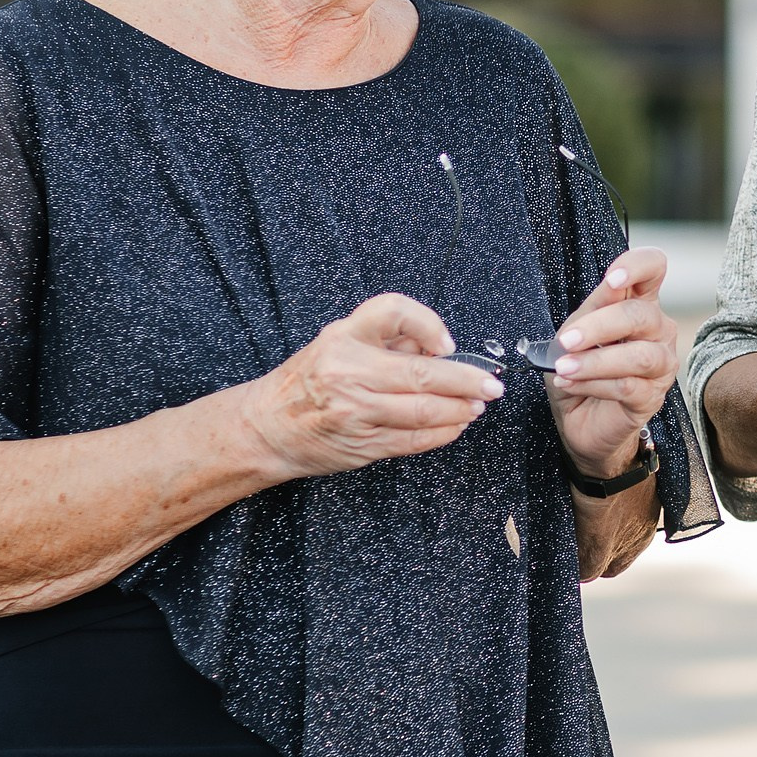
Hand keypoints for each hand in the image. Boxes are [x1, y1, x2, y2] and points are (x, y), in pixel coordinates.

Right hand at [240, 293, 499, 479]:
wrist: (266, 427)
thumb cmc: (308, 381)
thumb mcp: (338, 342)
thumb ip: (387, 338)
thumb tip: (438, 344)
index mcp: (343, 337)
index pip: (393, 312)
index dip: (429, 324)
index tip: (447, 342)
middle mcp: (349, 372)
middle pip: (422, 373)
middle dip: (466, 379)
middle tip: (490, 383)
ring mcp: (356, 412)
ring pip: (424, 411)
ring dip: (460, 408)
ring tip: (477, 404)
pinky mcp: (363, 445)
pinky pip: (414, 440)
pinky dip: (443, 433)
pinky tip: (456, 424)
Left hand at [547, 247, 680, 480]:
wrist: (578, 418)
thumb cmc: (580, 367)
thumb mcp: (577, 330)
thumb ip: (595, 307)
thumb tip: (610, 284)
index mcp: (640, 304)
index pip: (654, 268)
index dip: (638, 267)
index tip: (612, 280)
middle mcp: (658, 331)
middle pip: (642, 315)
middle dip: (599, 326)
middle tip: (567, 341)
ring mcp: (660, 366)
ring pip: (639, 356)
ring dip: (595, 362)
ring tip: (564, 368)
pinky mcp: (651, 398)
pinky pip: (627, 387)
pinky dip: (592, 384)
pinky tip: (570, 383)